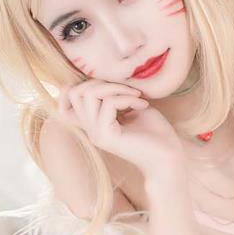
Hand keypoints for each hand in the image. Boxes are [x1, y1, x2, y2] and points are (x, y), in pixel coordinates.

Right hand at [57, 79, 185, 175]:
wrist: (169, 155)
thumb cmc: (155, 131)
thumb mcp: (131, 105)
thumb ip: (113, 94)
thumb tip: (100, 79)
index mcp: (94, 124)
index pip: (64, 104)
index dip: (78, 87)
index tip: (109, 87)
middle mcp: (91, 130)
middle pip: (75, 93)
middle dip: (102, 82)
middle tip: (127, 90)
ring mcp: (97, 134)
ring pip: (89, 95)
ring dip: (115, 88)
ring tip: (136, 96)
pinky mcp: (107, 136)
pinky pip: (108, 104)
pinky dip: (127, 98)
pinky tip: (143, 105)